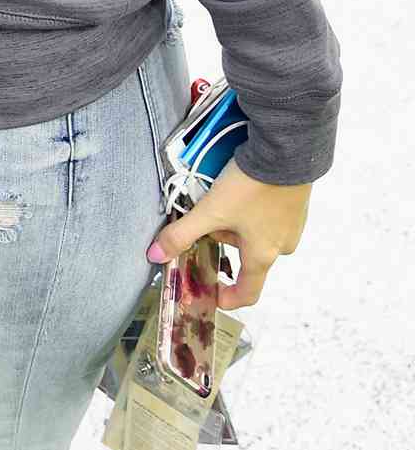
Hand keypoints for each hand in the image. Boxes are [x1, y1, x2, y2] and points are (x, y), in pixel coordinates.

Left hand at [147, 157, 310, 310]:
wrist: (286, 151)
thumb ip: (182, 234)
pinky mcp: (295, 203)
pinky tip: (240, 186)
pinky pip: (267, 214)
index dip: (230, 298)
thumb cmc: (252, 187)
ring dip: (236, 220)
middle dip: (222, 239)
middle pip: (245, 254)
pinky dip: (251, 207)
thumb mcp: (211, 211)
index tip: (215, 294)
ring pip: (255, 232)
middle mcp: (281, 245)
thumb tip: (155, 255)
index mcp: (263, 255)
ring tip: (222, 195)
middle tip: (206, 217)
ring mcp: (291, 224)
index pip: (249, 292)